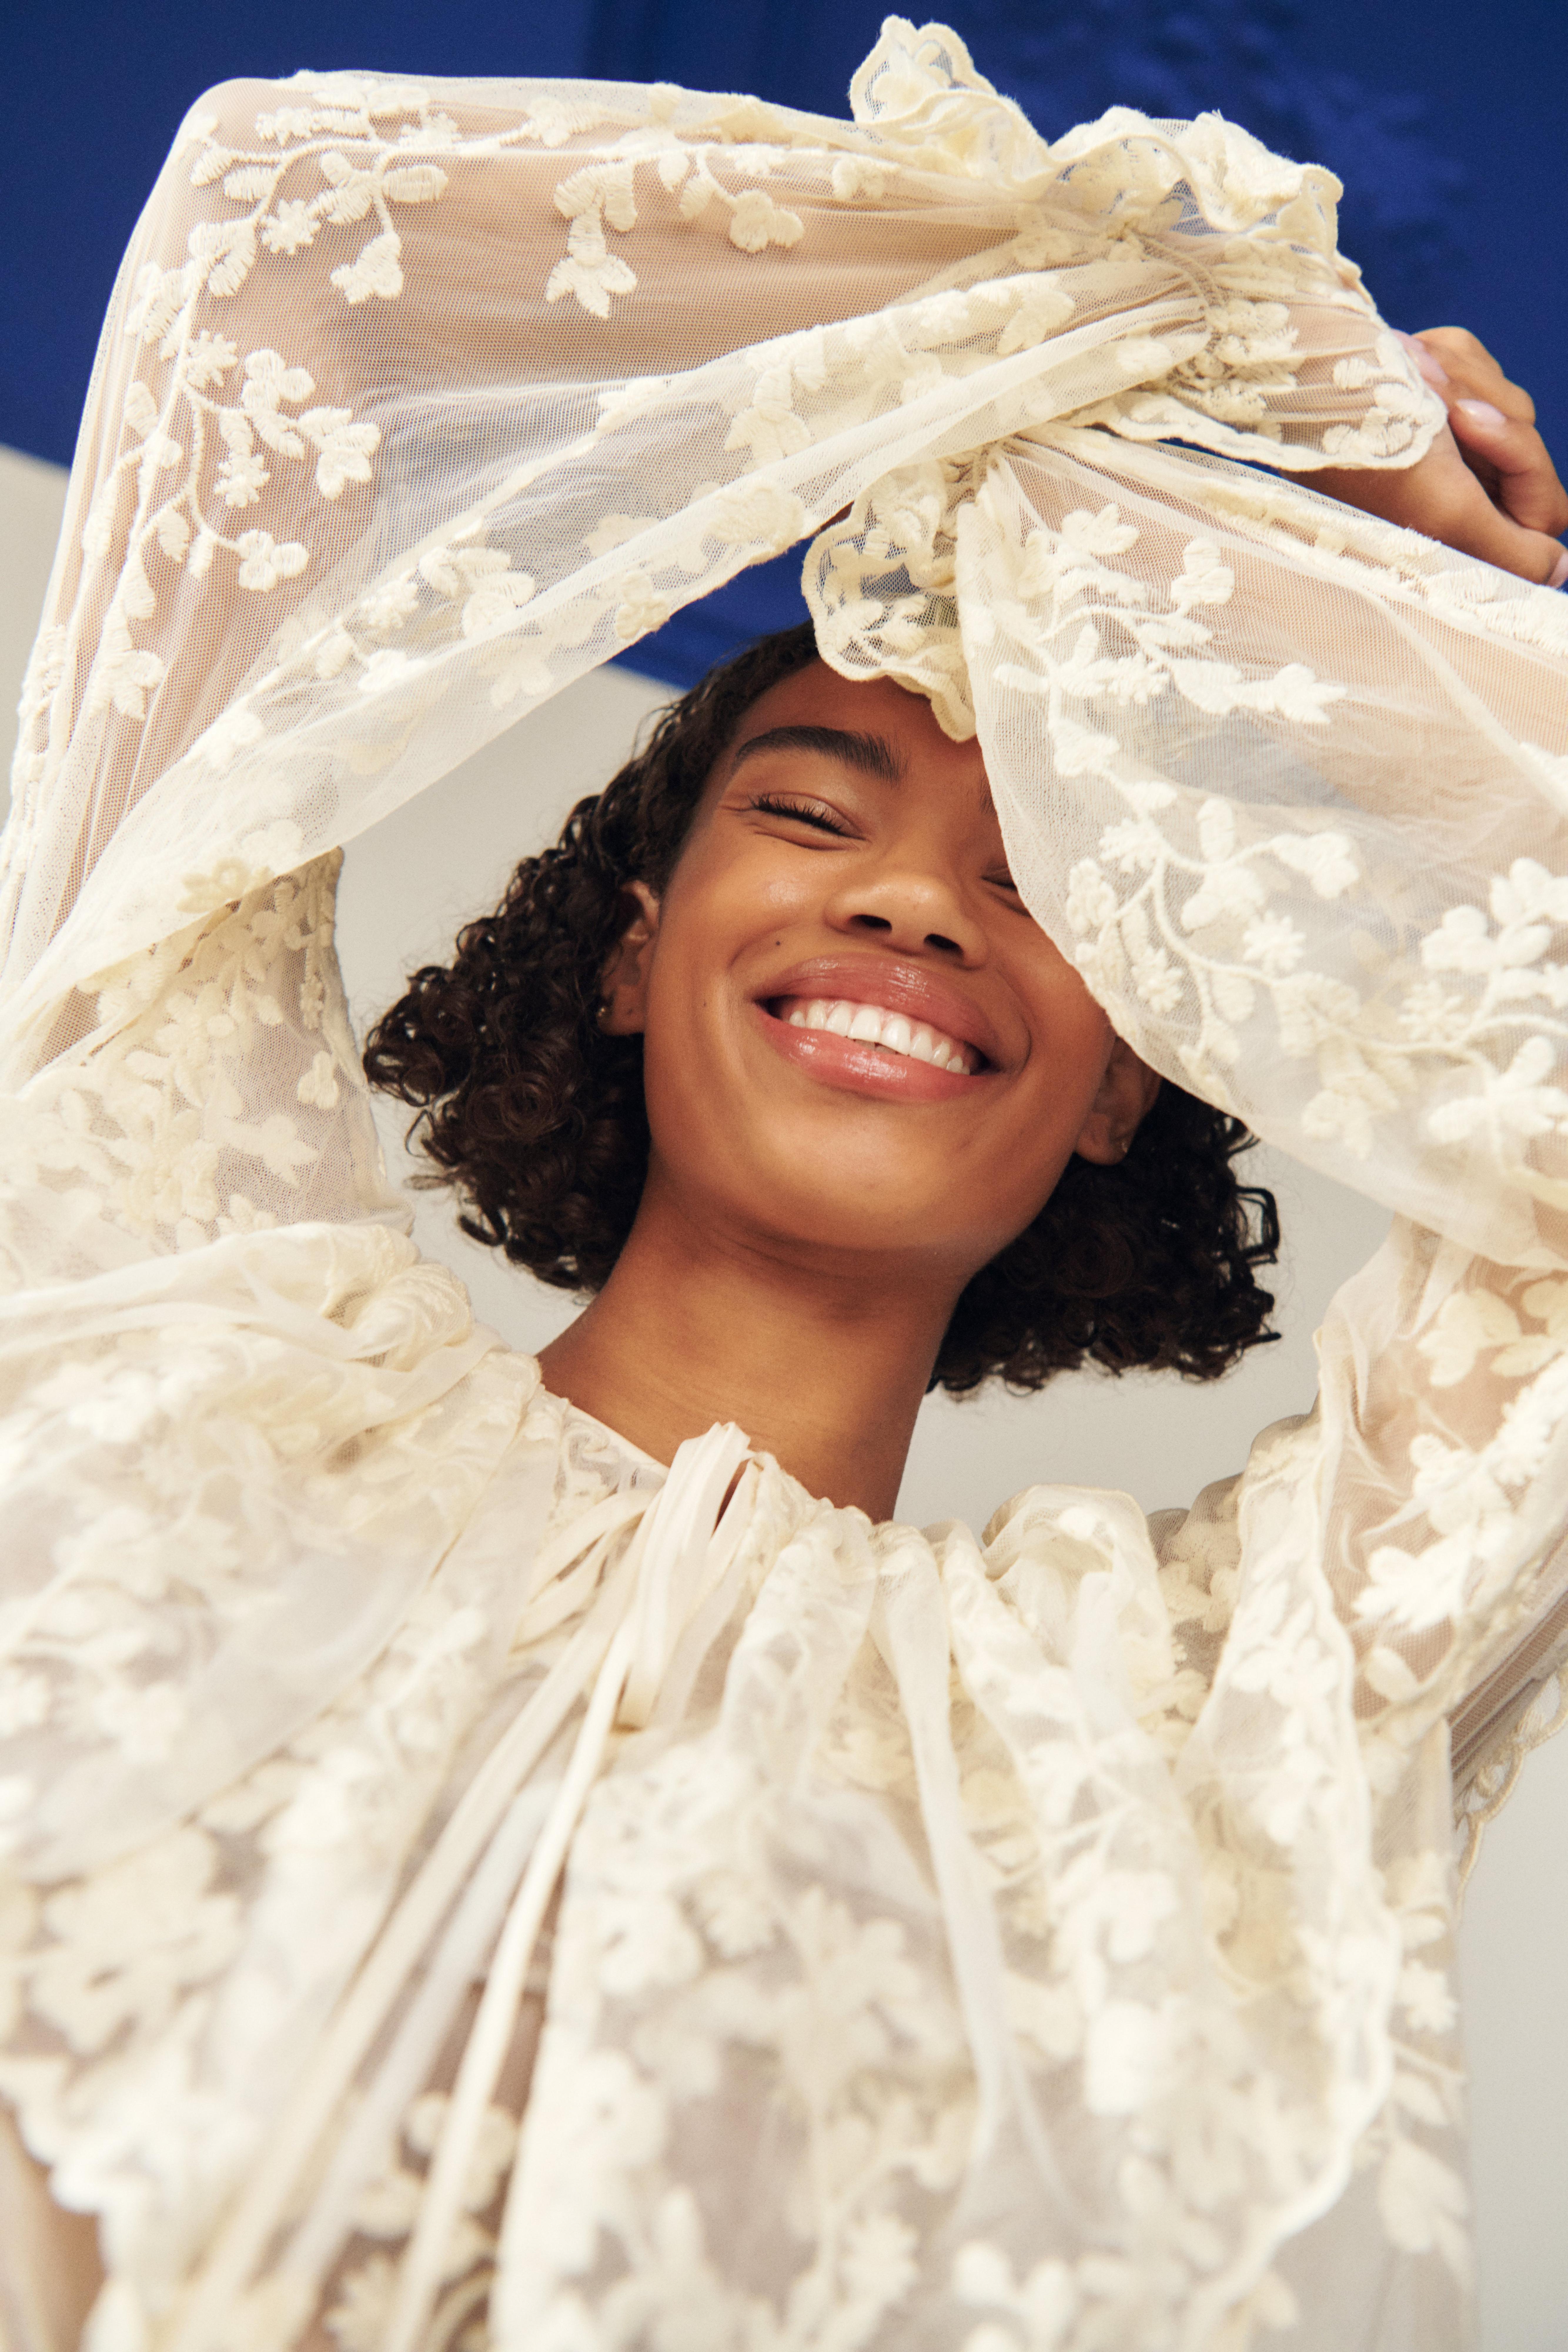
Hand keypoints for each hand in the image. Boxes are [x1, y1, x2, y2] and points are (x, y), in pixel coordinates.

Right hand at [1313, 328, 1567, 586]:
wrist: (1314, 374)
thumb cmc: (1376, 448)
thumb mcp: (1452, 512)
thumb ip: (1515, 554)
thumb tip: (1558, 572)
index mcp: (1460, 535)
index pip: (1546, 510)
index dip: (1522, 465)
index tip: (1470, 426)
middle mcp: (1455, 493)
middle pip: (1530, 452)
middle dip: (1490, 416)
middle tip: (1441, 404)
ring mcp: (1443, 443)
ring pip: (1509, 403)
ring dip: (1464, 380)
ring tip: (1413, 378)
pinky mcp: (1431, 396)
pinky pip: (1479, 366)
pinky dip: (1448, 356)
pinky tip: (1406, 362)